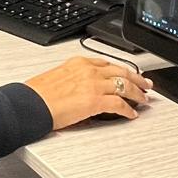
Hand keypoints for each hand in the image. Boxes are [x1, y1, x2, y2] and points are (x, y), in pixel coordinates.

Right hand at [24, 57, 152, 129]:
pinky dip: (128, 109)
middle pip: (122, 71)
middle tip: (146, 84)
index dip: (121, 69)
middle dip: (137, 78)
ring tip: (144, 99)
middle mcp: (89, 71)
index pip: (107, 63)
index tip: (127, 73)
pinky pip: (119, 104)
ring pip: (125, 86)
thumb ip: (73, 79)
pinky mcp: (95, 101)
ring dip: (138, 93)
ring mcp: (93, 85)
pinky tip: (131, 114)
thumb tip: (80, 90)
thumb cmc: (37, 95)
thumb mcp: (56, 78)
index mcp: (79, 63)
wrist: (31, 104)